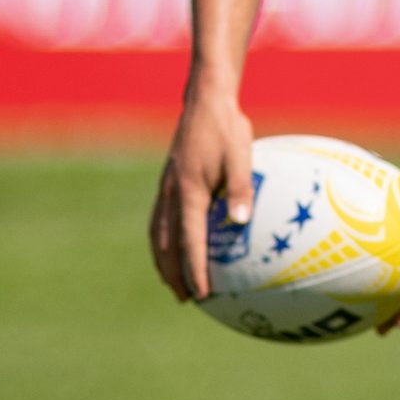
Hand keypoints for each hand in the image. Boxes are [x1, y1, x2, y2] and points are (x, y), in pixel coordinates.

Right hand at [148, 92, 255, 302]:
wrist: (205, 101)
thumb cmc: (228, 128)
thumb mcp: (241, 155)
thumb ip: (241, 188)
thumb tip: (242, 222)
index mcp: (188, 191)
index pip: (189, 241)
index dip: (194, 270)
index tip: (202, 293)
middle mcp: (171, 194)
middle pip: (165, 244)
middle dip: (173, 274)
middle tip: (185, 298)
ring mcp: (166, 188)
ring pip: (157, 234)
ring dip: (164, 261)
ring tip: (174, 282)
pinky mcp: (168, 182)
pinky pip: (160, 220)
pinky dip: (163, 241)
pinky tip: (174, 247)